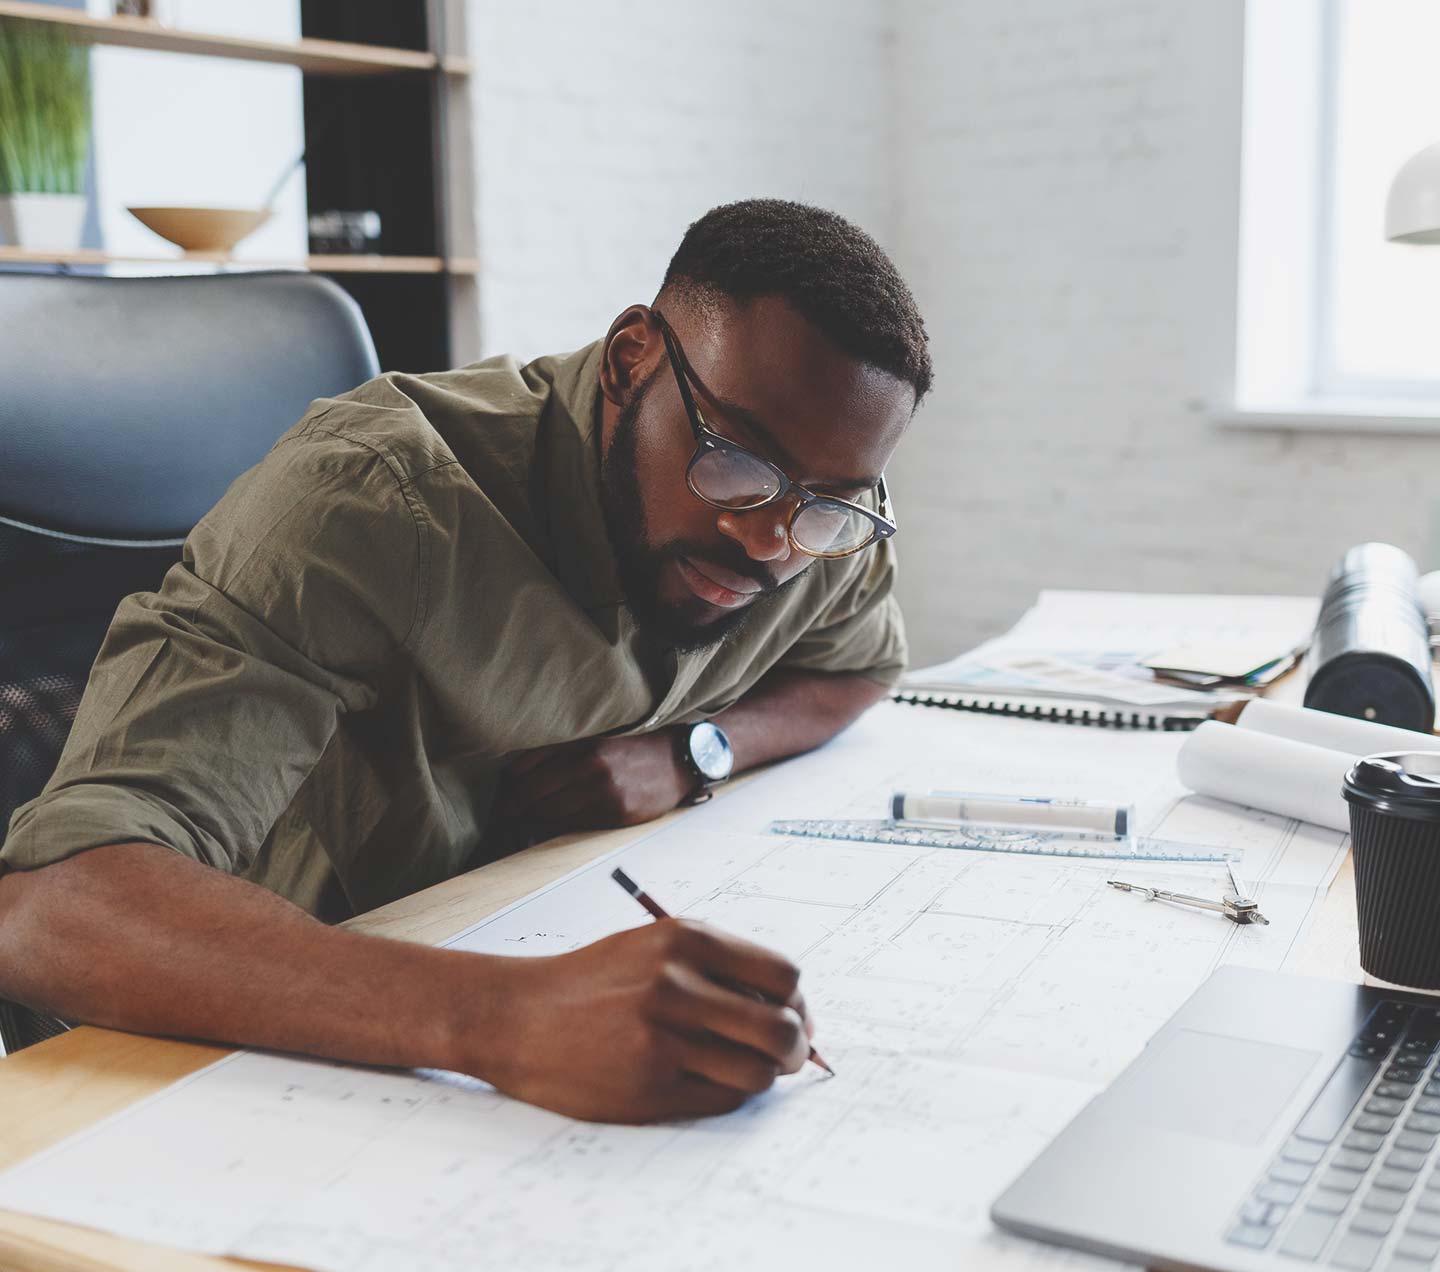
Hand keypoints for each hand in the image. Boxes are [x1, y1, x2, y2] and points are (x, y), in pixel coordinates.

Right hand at [465, 920, 814, 1122]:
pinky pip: (723, 1098)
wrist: (518, 1016)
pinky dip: (728, 1092)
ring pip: (758, 1072)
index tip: (795, 1018)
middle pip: (782, 1030)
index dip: (798, 1003)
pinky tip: (707, 1080)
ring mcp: (664, 1039)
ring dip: (764, 1076)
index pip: (783, 976)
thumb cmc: (594, 982)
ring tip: (744, 1068)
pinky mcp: (650, 1086)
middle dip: (797, 1049)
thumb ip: (718, 965)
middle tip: (789, 1056)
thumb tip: (791, 1008)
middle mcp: (678, 985)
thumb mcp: (655, 947)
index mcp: (686, 939)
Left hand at [498, 731, 693, 831]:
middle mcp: (590, 765)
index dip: (508, 782)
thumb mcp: (595, 737)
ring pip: (548, 812)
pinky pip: (571, 825)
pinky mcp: (615, 812)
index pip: (525, 766)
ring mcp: (603, 792)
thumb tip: (515, 773)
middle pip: (532, 793)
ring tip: (523, 818)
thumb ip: (559, 750)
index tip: (503, 789)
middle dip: (513, 804)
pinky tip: (549, 824)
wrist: (678, 759)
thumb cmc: (633, 747)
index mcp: (581, 742)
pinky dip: (554, 826)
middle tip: (504, 810)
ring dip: (531, 818)